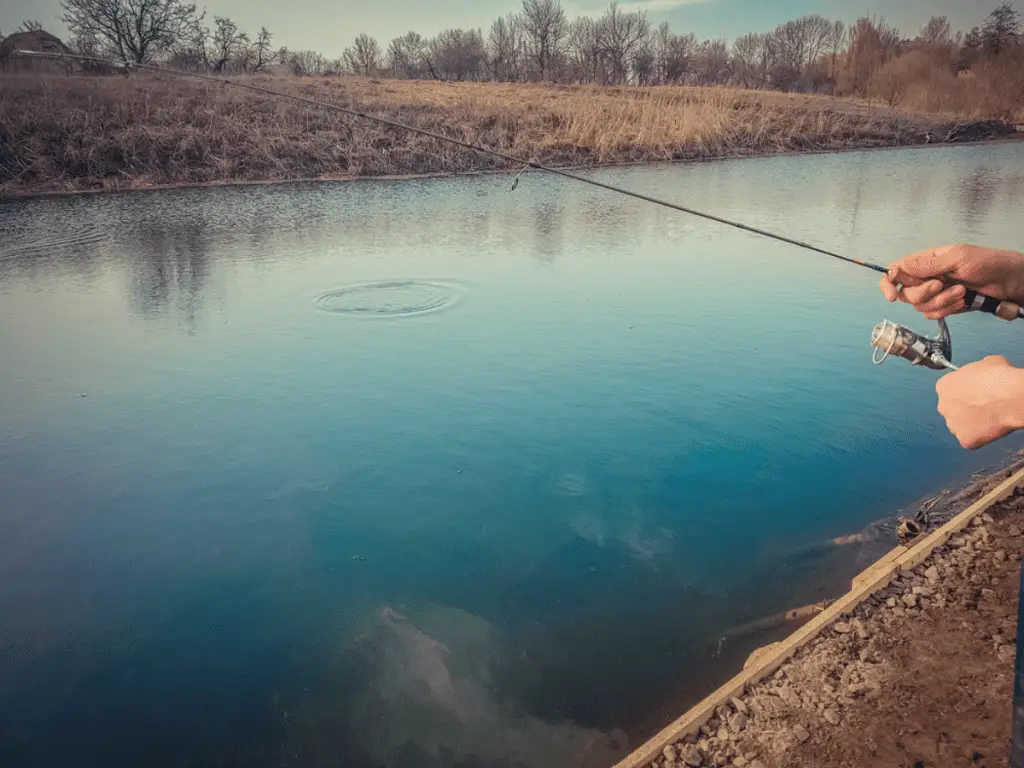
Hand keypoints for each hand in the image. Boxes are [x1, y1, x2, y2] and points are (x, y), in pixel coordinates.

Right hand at [879, 244, 1023, 319]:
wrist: (1008, 281)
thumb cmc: (987, 262)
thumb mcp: (957, 257)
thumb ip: (927, 264)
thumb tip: (900, 266)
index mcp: (925, 261)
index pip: (895, 272)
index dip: (888, 284)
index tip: (892, 296)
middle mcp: (926, 277)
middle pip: (905, 294)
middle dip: (924, 293)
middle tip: (942, 285)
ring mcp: (934, 293)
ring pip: (920, 307)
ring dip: (941, 302)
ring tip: (962, 292)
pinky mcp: (944, 305)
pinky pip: (933, 315)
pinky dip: (947, 310)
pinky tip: (962, 301)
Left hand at [935, 355, 1023, 448]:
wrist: (1010, 396)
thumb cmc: (1000, 377)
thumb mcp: (987, 362)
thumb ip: (977, 370)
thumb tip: (984, 371)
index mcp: (943, 386)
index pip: (950, 390)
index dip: (965, 392)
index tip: (976, 393)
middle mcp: (943, 406)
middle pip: (952, 409)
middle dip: (965, 409)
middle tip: (983, 406)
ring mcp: (952, 425)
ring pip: (960, 426)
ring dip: (971, 423)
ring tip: (989, 417)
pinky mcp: (964, 439)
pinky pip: (971, 439)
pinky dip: (981, 436)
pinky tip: (992, 428)